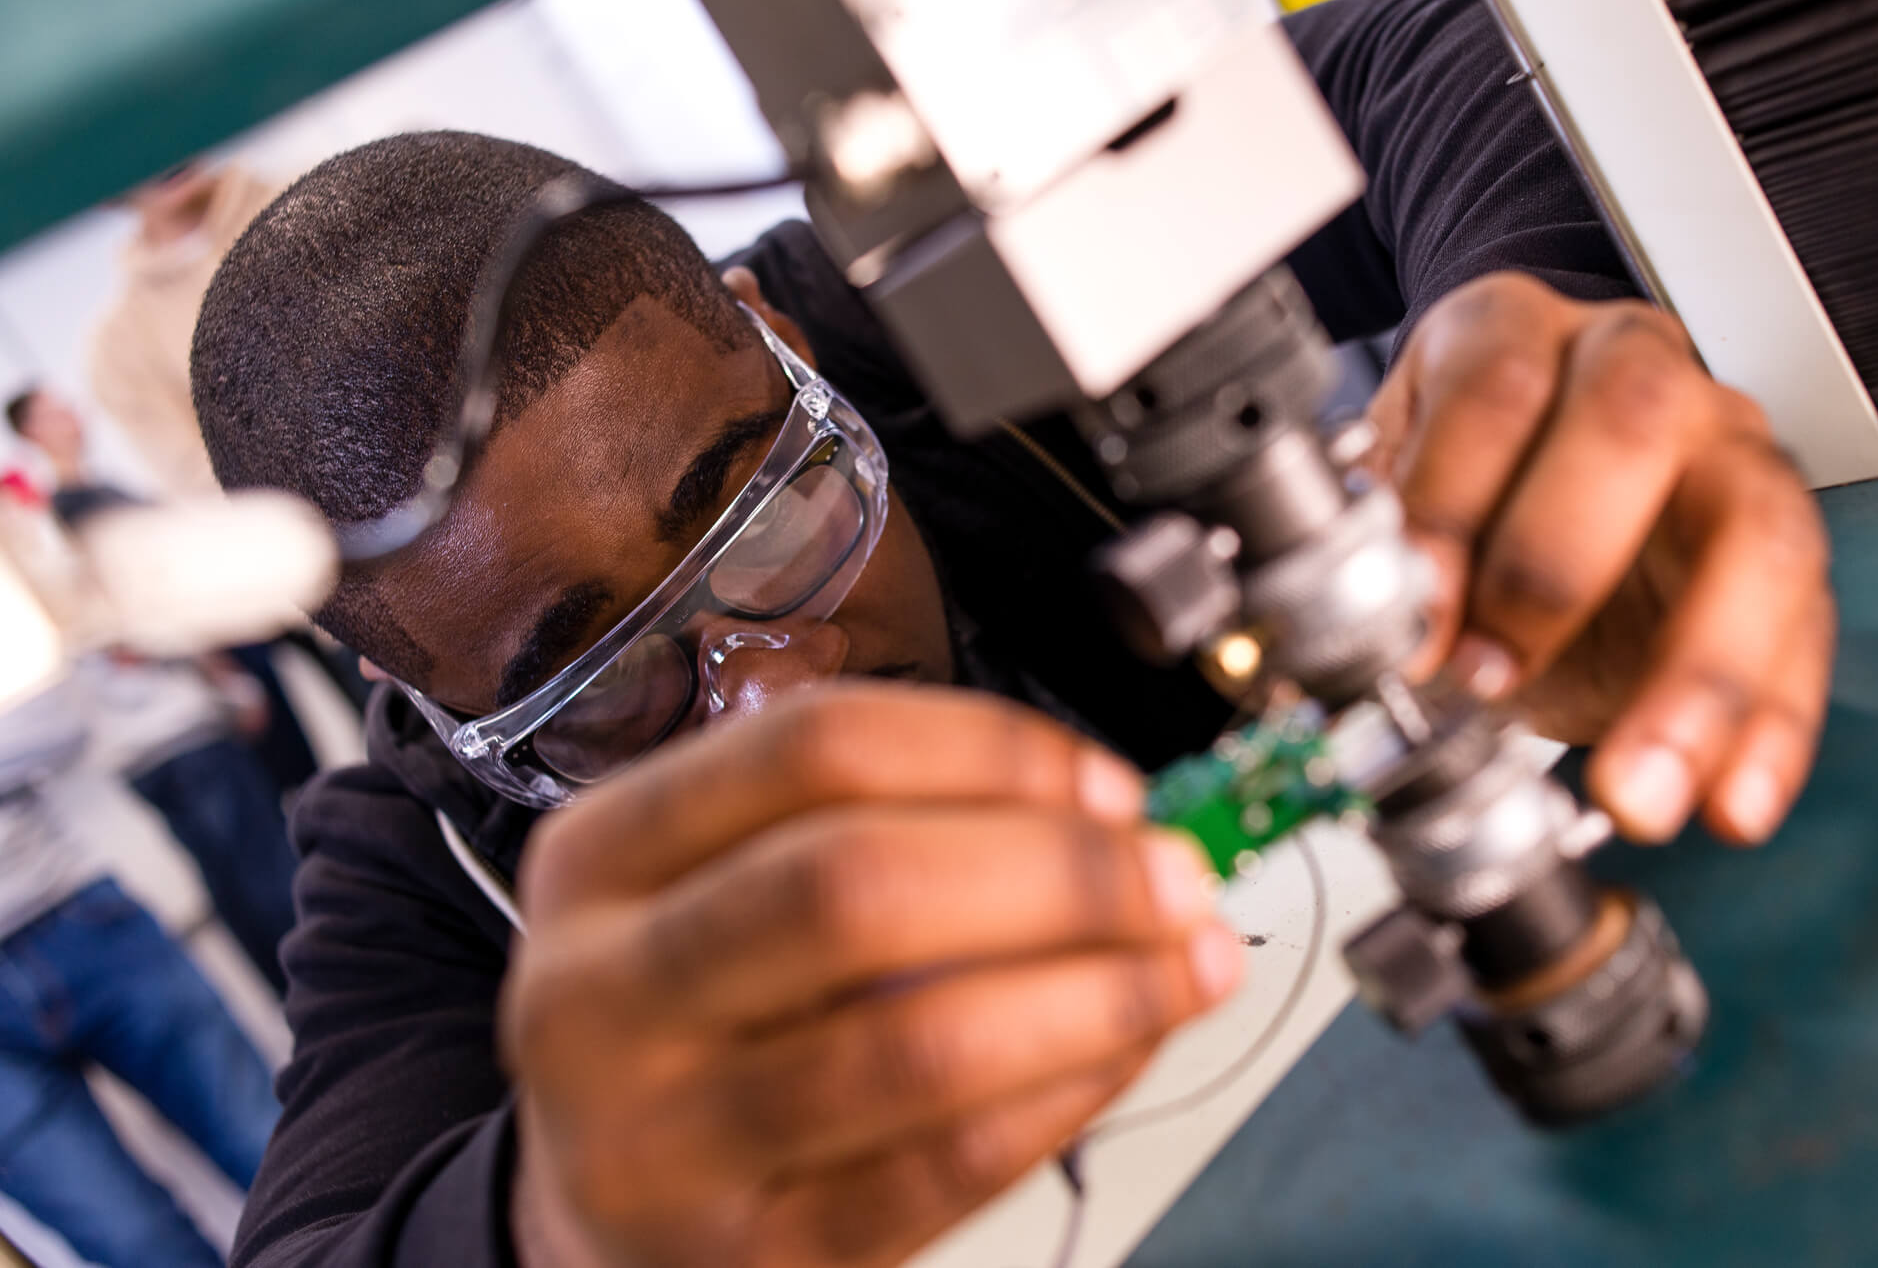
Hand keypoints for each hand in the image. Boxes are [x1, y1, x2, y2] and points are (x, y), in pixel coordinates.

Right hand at [502, 684, 1240, 1267]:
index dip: (987, 751)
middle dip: (1058, 874)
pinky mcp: (753, 1260)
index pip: (812, 751)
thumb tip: (1101, 818)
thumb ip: (867, 828)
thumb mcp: (710, 886)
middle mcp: (603, 995)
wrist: (596, 1205)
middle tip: (1174, 876)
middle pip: (858, 886)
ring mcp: (666, 1144)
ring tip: (1189, 965)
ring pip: (918, 1044)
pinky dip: (1066, 1095)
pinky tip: (1123, 1049)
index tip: (1104, 783)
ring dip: (1097, 992)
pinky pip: (948, 1169)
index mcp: (599, 859)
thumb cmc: (691, 1014)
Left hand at [1367, 274, 1834, 847]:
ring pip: (1755, 532)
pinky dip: (1769, 733)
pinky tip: (1730, 803)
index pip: (1492, 390)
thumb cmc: (1464, 494)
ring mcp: (1729, 451)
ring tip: (1636, 788)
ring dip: (1694, 677)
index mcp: (1514, 335)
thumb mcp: (1396, 507)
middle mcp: (1635, 369)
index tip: (1413, 622)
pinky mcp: (1790, 551)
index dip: (1448, 505)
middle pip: (1634, 424)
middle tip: (1489, 679)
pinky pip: (1806, 635)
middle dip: (1554, 567)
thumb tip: (1323, 645)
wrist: (1535, 508)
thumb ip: (1370, 557)